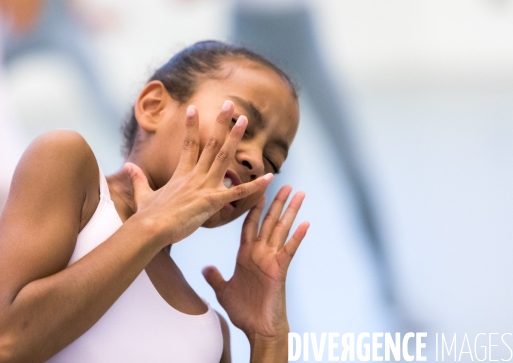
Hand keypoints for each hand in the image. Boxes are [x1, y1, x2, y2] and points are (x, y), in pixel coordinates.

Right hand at [125, 101, 272, 244]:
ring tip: (244, 121)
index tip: (195, 108)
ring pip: (224, 157)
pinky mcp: (212, 201)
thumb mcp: (142, 194)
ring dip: (235, 138)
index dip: (193, 125)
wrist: (150, 229)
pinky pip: (238, 192)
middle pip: (211, 144)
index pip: (189, 144)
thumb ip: (138, 179)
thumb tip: (127, 166)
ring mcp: (204, 186)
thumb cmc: (148, 216)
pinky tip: (269, 176)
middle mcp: (195, 175)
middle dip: (221, 123)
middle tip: (230, 105)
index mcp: (181, 174)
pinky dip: (255, 185)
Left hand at [203, 186, 308, 338]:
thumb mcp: (224, 291)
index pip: (250, 225)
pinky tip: (305, 223)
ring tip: (298, 194)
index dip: (253, 208)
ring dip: (290, 211)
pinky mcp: (280, 269)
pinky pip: (290, 249)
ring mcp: (271, 260)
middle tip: (285, 183)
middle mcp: (260, 253)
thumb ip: (216, 277)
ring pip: (281, 229)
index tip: (257, 192)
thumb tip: (206, 268)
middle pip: (269, 221)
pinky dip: (297, 236)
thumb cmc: (243, 311)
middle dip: (276, 202)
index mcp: (246, 255)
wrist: (257, 329)